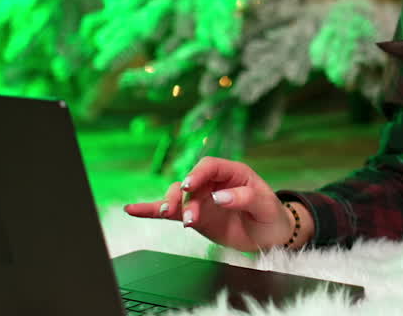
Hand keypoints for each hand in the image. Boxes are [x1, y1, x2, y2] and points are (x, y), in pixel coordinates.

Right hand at [123, 157, 293, 251]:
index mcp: (232, 172)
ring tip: (168, 215)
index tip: (190, 187)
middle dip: (183, 197)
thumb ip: (245, 198)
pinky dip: (151, 210)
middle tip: (186, 216)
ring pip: (178, 195)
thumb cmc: (270, 215)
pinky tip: (132, 209)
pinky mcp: (194, 216)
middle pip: (190, 182)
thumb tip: (220, 197)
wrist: (269, 236)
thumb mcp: (265, 206)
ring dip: (171, 204)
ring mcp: (201, 199)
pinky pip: (170, 212)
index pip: (210, 166)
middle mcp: (213, 182)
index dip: (197, 173)